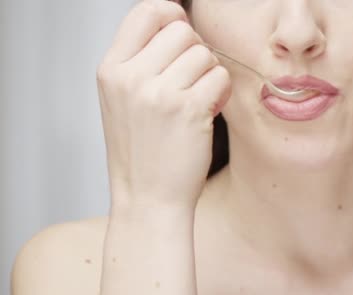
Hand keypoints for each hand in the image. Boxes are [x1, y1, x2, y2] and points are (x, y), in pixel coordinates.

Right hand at [96, 0, 231, 211]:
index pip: (146, 11)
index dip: (172, 14)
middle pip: (182, 30)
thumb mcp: (123, 99)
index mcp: (111, 69)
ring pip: (204, 54)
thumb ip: (143, 60)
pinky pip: (221, 77)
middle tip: (192, 81)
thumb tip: (178, 20)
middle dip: (195, 52)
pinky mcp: (188, 110)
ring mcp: (158, 93)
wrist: (148, 199)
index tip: (183, 33)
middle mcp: (130, 76)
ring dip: (210, 75)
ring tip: (197, 101)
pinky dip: (222, 93)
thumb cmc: (142, 151)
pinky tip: (208, 113)